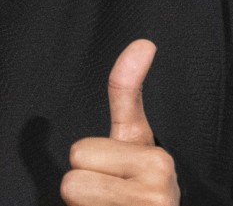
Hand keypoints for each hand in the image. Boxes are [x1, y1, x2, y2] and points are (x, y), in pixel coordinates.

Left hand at [61, 39, 179, 205]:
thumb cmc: (142, 184)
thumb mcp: (134, 136)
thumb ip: (127, 91)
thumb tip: (144, 43)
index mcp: (157, 160)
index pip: (80, 152)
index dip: (89, 162)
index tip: (113, 164)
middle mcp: (159, 190)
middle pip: (74, 176)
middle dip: (85, 184)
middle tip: (110, 192)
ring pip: (74, 195)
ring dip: (85, 204)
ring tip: (110, 204)